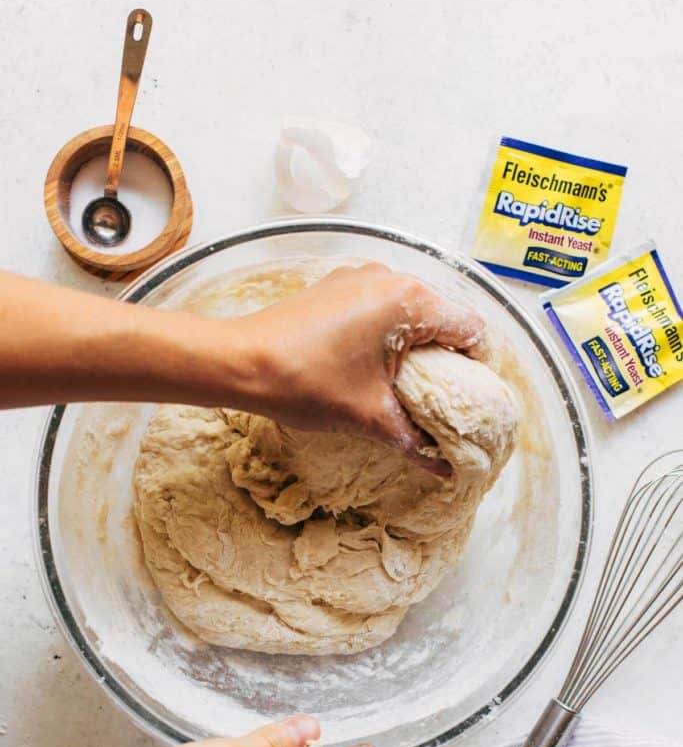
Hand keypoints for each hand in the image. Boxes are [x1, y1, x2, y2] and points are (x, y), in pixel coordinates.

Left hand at [238, 263, 487, 476]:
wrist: (239, 362)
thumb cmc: (306, 383)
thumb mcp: (369, 417)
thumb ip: (416, 441)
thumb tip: (444, 469)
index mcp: (409, 301)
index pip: (471, 328)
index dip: (477, 366)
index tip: (468, 397)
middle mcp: (390, 278)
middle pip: (444, 316)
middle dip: (447, 357)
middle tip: (439, 398)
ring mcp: (361, 278)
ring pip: (411, 310)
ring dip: (416, 345)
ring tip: (406, 386)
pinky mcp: (337, 286)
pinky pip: (381, 307)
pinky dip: (388, 333)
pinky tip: (373, 365)